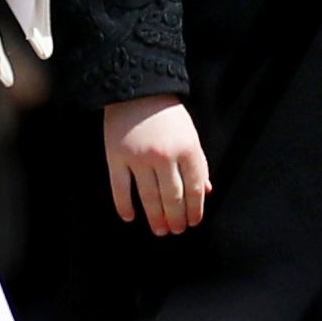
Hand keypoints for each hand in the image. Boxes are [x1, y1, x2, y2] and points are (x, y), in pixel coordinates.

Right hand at [104, 96, 211, 234]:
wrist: (138, 90)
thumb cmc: (169, 115)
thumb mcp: (191, 135)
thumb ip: (199, 163)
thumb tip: (205, 192)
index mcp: (188, 148)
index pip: (194, 188)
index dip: (194, 209)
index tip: (193, 222)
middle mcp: (164, 155)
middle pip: (172, 196)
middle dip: (176, 218)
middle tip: (176, 231)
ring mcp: (138, 157)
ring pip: (148, 197)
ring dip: (155, 218)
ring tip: (160, 231)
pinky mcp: (116, 157)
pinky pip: (120, 189)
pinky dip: (124, 206)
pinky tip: (130, 217)